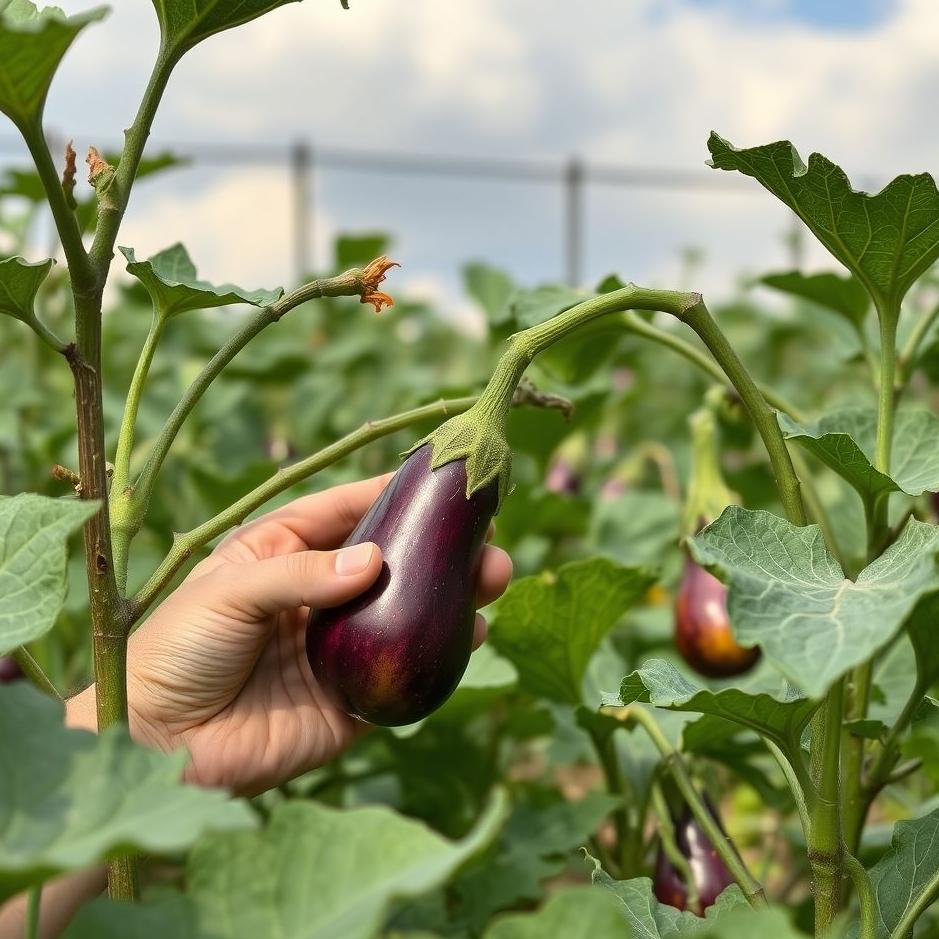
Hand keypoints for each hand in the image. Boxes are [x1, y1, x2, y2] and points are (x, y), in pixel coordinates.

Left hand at [98, 475, 510, 795]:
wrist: (159, 746)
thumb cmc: (177, 651)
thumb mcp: (229, 593)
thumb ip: (301, 575)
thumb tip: (375, 562)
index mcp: (283, 553)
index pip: (347, 512)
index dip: (394, 494)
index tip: (442, 480)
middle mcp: (318, 595)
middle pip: (392, 562)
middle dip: (439, 548)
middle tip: (486, 539)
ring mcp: (338, 648)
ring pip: (407, 613)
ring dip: (451, 596)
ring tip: (493, 578)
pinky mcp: (351, 699)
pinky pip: (403, 673)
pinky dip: (440, 655)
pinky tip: (472, 634)